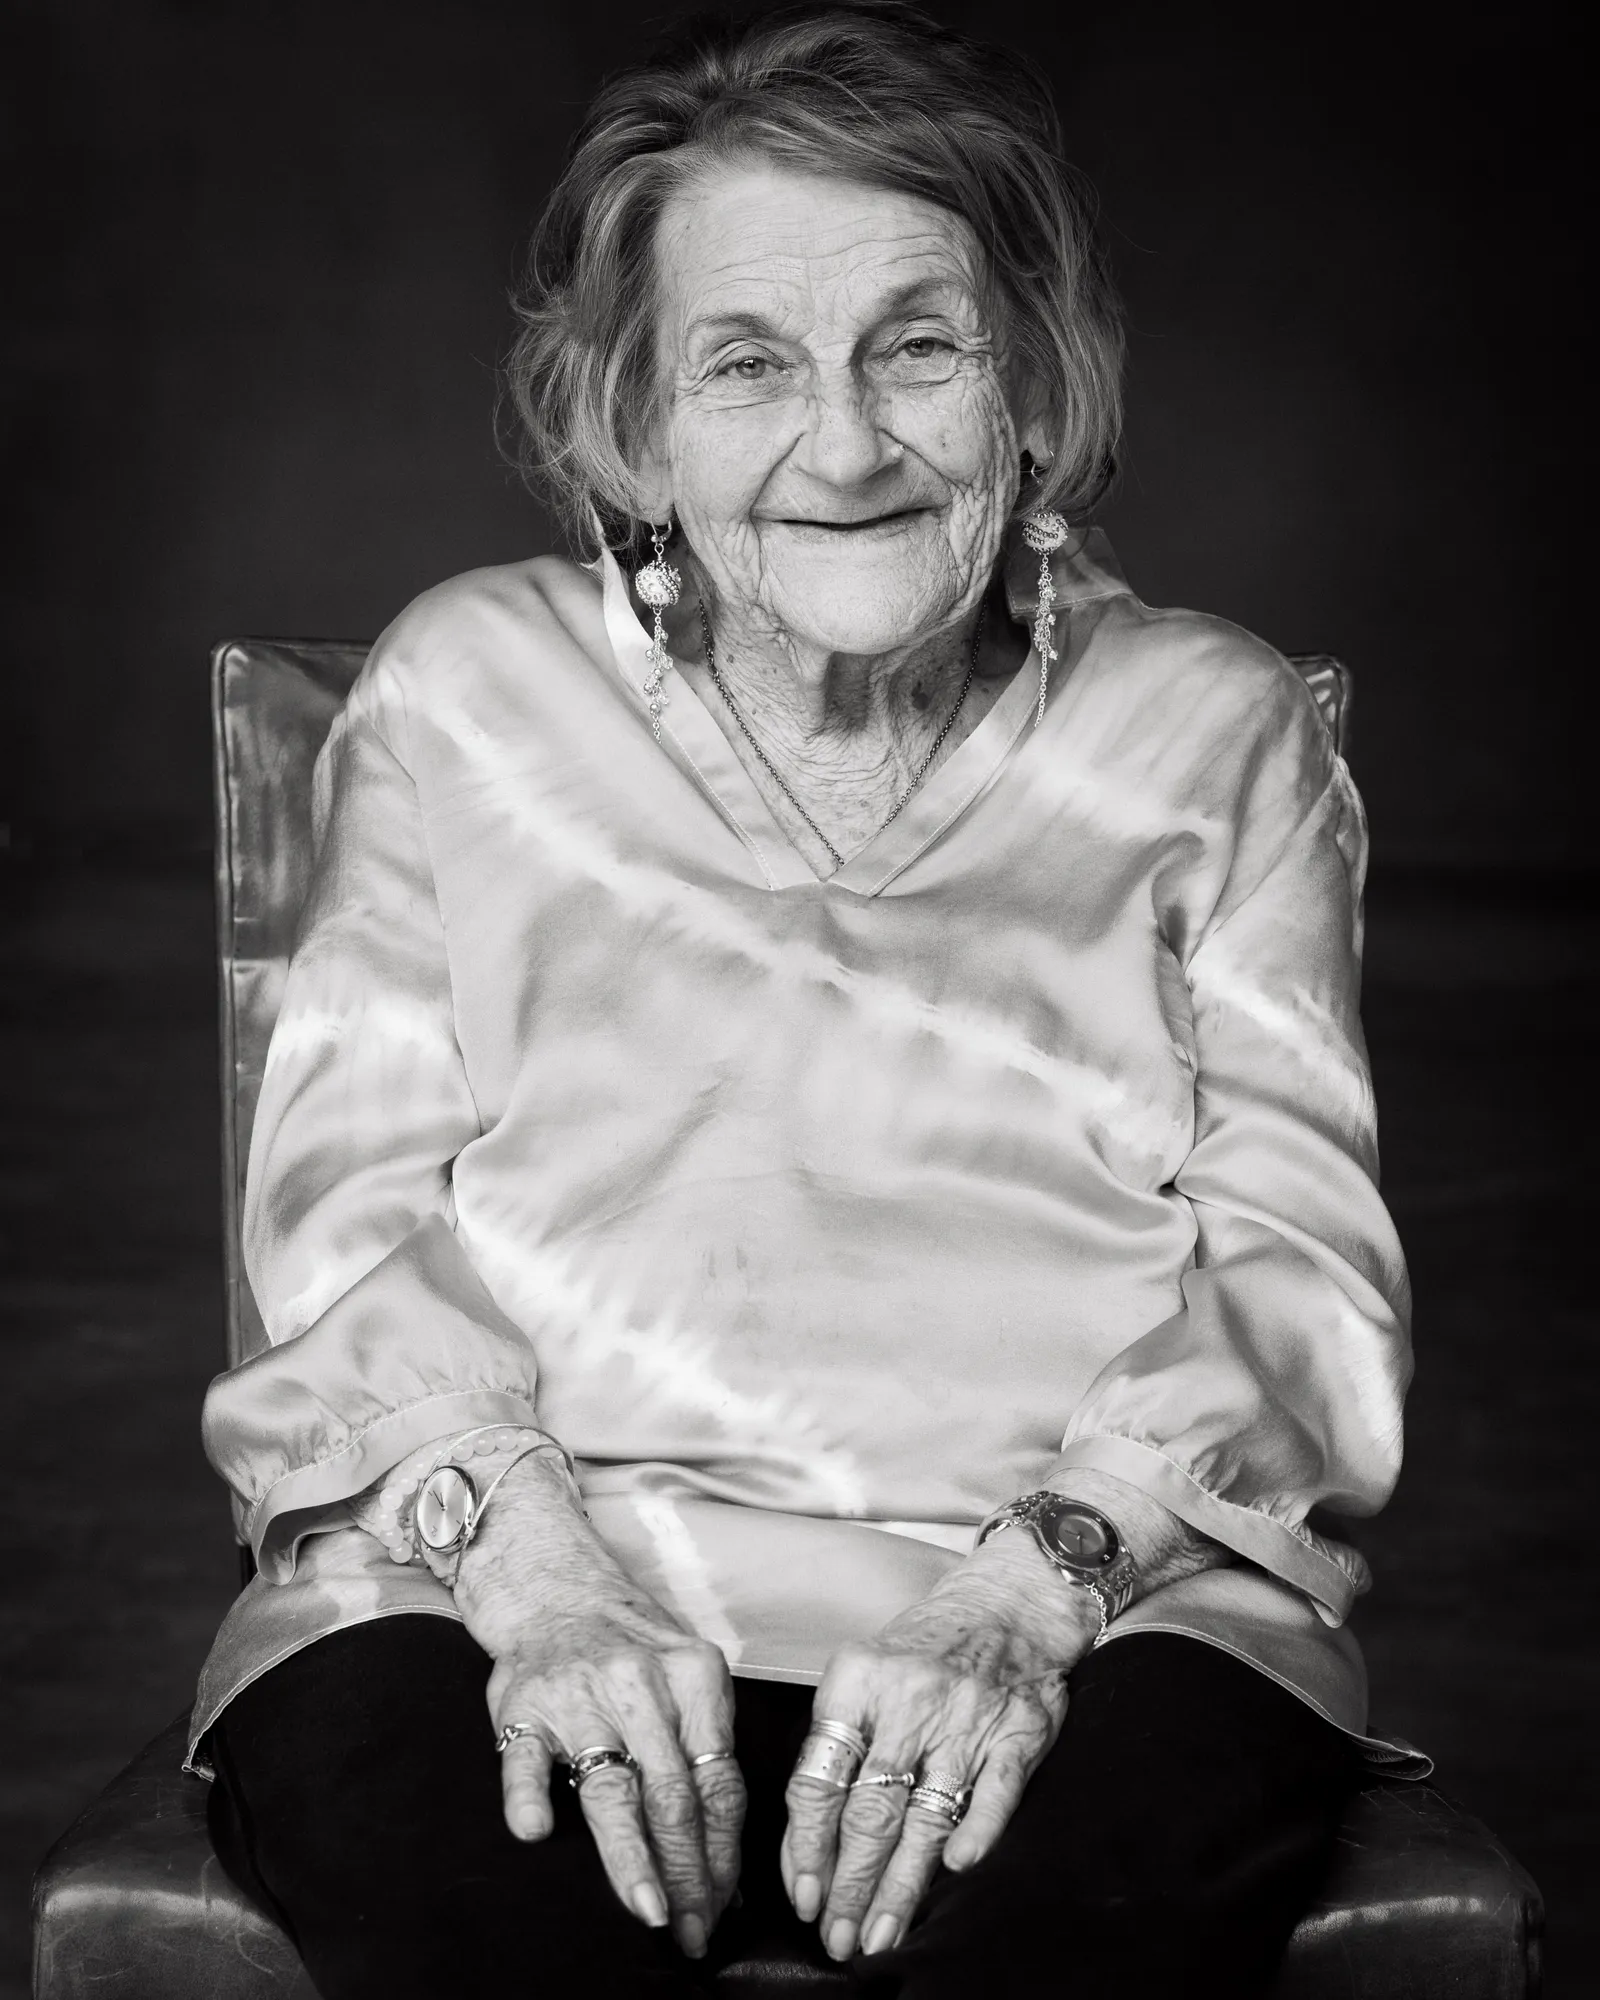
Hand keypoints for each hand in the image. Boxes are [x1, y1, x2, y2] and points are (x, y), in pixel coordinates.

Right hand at [454, 1454, 744, 1958]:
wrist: (557, 1589)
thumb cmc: (634, 1648)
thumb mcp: (690, 1675)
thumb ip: (707, 1746)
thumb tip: (727, 1852)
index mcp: (695, 1675)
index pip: (719, 1781)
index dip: (725, 1853)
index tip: (725, 1906)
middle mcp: (640, 1684)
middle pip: (674, 1793)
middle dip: (689, 1871)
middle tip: (693, 1929)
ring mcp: (579, 1695)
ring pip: (612, 1785)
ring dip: (632, 1854)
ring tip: (648, 1908)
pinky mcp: (522, 1706)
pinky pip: (523, 1757)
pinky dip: (530, 1794)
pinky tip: (535, 1831)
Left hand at [781, 1530, 1096, 1961]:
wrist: (1007, 1603)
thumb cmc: (922, 1649)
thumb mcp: (861, 1674)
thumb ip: (833, 1748)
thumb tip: (805, 1846)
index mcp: (857, 1682)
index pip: (820, 1778)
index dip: (807, 1848)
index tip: (803, 1898)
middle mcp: (910, 1699)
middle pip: (870, 1810)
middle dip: (849, 1886)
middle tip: (837, 1940)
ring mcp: (967, 1716)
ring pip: (926, 1814)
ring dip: (901, 1885)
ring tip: (879, 1935)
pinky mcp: (1019, 1730)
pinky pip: (997, 1788)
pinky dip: (977, 1828)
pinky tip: (957, 1868)